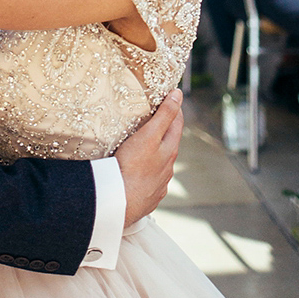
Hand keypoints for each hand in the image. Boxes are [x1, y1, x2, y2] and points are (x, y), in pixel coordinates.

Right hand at [117, 90, 183, 226]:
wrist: (119, 202)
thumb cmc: (132, 167)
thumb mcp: (149, 135)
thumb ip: (164, 115)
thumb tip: (178, 95)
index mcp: (170, 151)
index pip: (176, 124)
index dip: (174, 109)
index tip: (171, 98)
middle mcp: (168, 168)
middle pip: (169, 145)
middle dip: (165, 132)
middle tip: (156, 120)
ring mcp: (158, 185)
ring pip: (160, 165)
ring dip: (156, 155)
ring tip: (144, 148)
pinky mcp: (147, 198)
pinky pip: (149, 182)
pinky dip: (147, 174)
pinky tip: (138, 175)